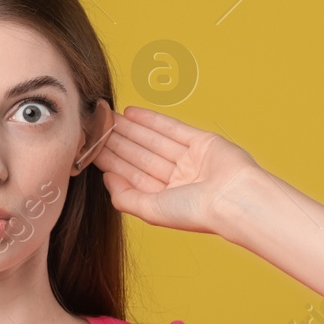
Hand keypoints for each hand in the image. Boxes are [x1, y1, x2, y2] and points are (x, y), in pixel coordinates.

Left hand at [91, 105, 264, 235]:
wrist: (232, 198)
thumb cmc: (194, 212)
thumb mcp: (150, 211)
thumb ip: (125, 197)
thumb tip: (107, 179)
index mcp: (166, 198)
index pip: (132, 175)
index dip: (111, 161)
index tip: (91, 148)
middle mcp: (177, 179)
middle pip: (140, 155)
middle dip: (118, 141)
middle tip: (96, 126)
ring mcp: (190, 159)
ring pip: (152, 140)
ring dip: (130, 128)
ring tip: (108, 116)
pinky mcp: (203, 142)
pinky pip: (172, 128)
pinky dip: (151, 119)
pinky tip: (131, 112)